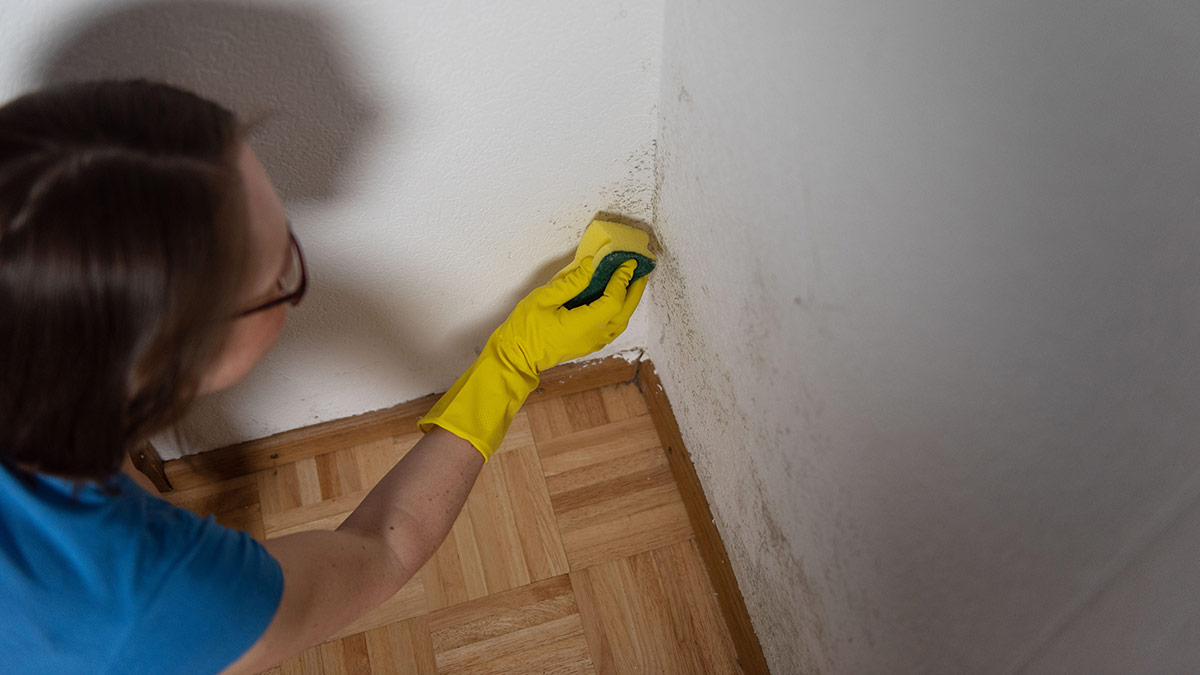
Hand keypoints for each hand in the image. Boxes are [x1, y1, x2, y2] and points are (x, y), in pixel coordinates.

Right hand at [491, 257, 647, 376]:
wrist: (516, 357)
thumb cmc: (525, 329)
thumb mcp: (544, 298)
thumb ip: (570, 282)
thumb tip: (590, 265)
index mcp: (584, 324)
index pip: (613, 299)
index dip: (622, 280)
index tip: (627, 263)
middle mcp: (594, 336)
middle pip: (624, 312)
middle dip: (634, 289)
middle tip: (640, 270)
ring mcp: (593, 343)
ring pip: (621, 322)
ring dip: (629, 302)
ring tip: (632, 283)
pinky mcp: (588, 345)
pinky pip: (613, 328)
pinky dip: (620, 312)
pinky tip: (617, 301)